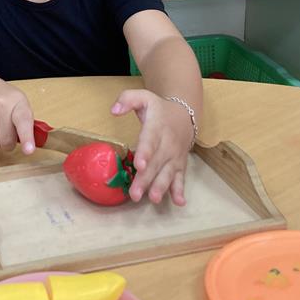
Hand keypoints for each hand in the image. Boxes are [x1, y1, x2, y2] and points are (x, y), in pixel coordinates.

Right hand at [0, 68, 36, 153]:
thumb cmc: (0, 97)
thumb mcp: (17, 101)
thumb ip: (25, 121)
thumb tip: (33, 144)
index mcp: (16, 101)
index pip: (23, 120)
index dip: (27, 137)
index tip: (29, 150)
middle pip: (7, 140)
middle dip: (8, 142)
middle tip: (7, 131)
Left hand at [111, 89, 193, 205]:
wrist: (185, 115)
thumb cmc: (159, 109)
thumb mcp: (144, 97)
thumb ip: (127, 99)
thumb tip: (113, 110)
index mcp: (157, 127)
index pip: (150, 140)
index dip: (145, 153)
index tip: (139, 165)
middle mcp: (167, 144)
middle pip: (156, 163)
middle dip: (146, 179)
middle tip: (135, 194)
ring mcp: (174, 156)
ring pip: (168, 173)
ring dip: (161, 187)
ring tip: (154, 199)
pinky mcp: (179, 165)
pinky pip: (181, 178)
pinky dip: (180, 190)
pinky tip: (179, 202)